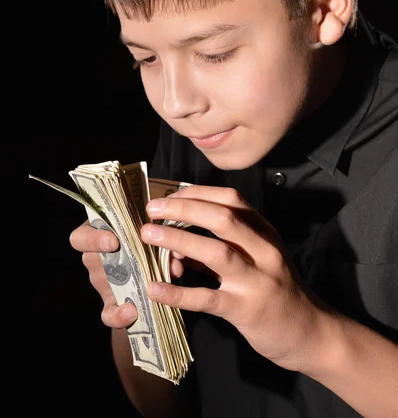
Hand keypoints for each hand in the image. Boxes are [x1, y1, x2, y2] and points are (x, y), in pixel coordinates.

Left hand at [141, 186, 332, 372]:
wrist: (308, 330)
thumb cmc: (276, 289)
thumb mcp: (258, 257)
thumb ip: (223, 245)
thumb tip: (175, 238)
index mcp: (264, 232)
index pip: (231, 199)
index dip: (197, 193)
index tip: (169, 196)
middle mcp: (263, 250)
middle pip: (223, 218)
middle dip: (184, 208)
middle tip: (152, 209)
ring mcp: (256, 280)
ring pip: (216, 252)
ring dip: (179, 240)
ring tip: (149, 235)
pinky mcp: (245, 310)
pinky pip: (207, 298)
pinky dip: (178, 293)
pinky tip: (155, 289)